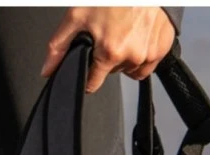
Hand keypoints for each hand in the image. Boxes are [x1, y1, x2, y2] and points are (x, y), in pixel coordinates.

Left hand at [42, 7, 175, 92]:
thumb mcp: (77, 16)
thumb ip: (60, 45)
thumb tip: (48, 69)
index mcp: (110, 52)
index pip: (93, 83)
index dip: (87, 75)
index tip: (88, 66)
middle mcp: (131, 57)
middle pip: (111, 72)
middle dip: (107, 57)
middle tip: (108, 34)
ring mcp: (149, 55)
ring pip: (130, 69)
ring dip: (124, 56)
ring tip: (123, 32)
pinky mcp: (162, 50)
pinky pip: (148, 64)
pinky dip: (141, 54)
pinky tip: (137, 35)